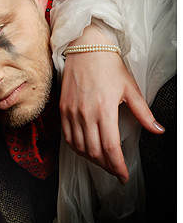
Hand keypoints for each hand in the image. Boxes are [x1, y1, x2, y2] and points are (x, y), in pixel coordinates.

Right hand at [59, 25, 164, 184]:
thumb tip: (158, 130)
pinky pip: (68, 137)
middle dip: (106, 166)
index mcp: (104, 109)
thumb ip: (144, 113)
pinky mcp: (63, 108)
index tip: (123, 176)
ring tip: (103, 162)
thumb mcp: (131, 89)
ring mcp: (71, 111)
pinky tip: (86, 150)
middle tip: (116, 170)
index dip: (117, 166)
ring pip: (79, 147)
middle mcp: (85, 113)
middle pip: (94, 151)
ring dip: (92, 159)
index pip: (109, 146)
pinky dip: (77, 148)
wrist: (86, 47)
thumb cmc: (109, 65)